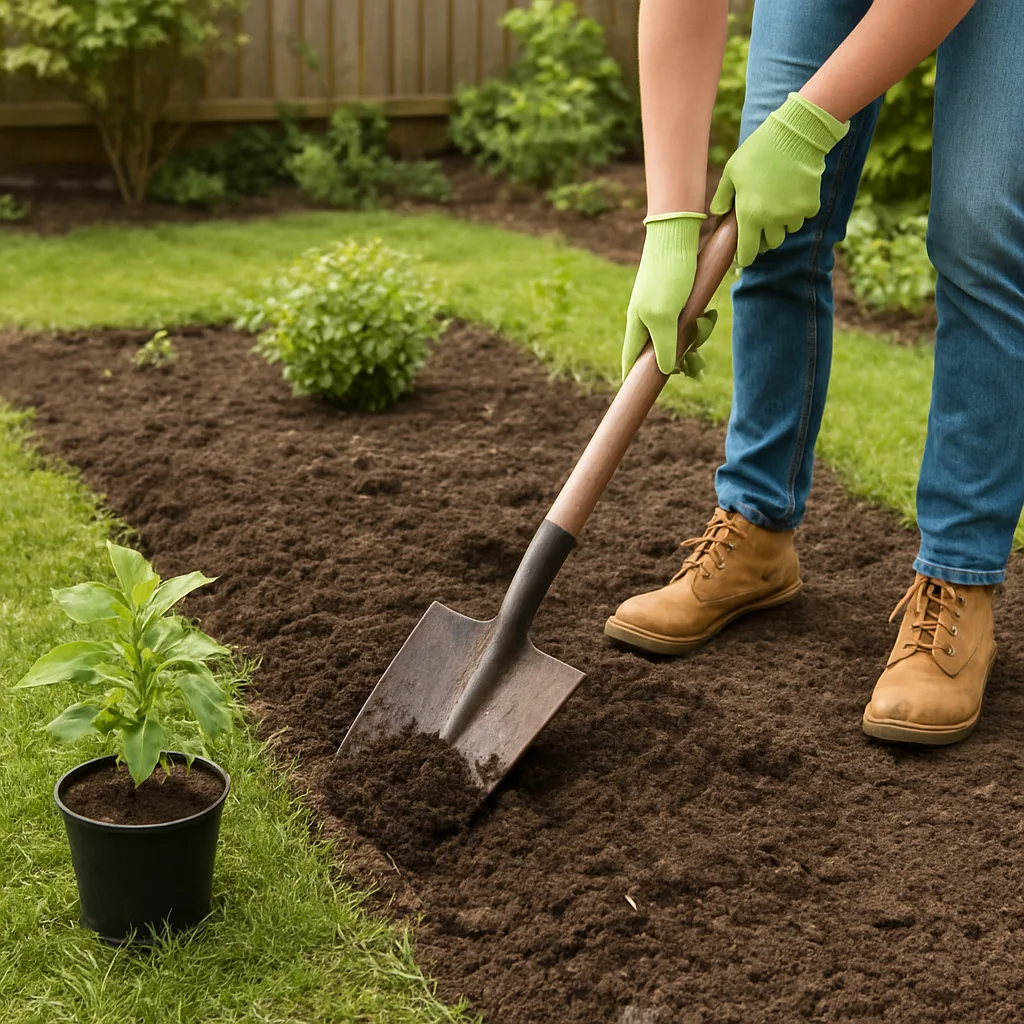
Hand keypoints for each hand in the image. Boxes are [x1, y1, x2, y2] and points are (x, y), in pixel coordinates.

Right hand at [622, 212, 705, 379]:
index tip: (637, 396)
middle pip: (662, 354)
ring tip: (706, 322)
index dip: (634, 378)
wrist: (678, 235)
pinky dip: (701, 321)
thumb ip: (662, 346)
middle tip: (698, 366)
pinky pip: (691, 321)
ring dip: (696, 337)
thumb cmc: (667, 275)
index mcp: (638, 325)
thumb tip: (663, 370)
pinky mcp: (680, 298)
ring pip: (681, 338)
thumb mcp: (663, 317)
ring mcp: (665, 309)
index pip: (630, 360)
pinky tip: (708, 313)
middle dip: (682, 360)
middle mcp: (648, 320)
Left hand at [710, 93, 848, 267]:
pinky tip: (793, 191)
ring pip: (787, 230)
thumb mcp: (732, 172)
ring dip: (782, 222)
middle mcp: (772, 220)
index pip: (747, 254)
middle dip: (764, 235)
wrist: (795, 135)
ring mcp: (793, 214)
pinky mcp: (810, 206)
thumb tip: (718, 215)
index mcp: (749, 216)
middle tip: (761, 219)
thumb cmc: (758, 152)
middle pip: (770, 244)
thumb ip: (722, 198)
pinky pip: (802, 217)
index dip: (744, 256)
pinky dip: (798, 209)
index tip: (743, 254)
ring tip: (777, 199)